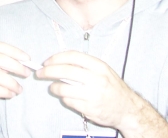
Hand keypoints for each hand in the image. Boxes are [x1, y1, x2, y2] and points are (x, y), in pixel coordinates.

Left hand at [36, 51, 167, 136]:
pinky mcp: (89, 108)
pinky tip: (65, 96)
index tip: (47, 62)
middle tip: (40, 73)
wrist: (127, 109)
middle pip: (65, 71)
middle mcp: (96, 79)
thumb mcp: (103, 71)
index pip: (72, 56)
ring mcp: (92, 94)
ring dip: (53, 87)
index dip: (56, 58)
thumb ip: (84, 65)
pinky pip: (68, 101)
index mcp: (99, 66)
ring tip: (53, 87)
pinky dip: (63, 98)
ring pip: (63, 88)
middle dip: (48, 71)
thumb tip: (59, 62)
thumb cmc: (112, 87)